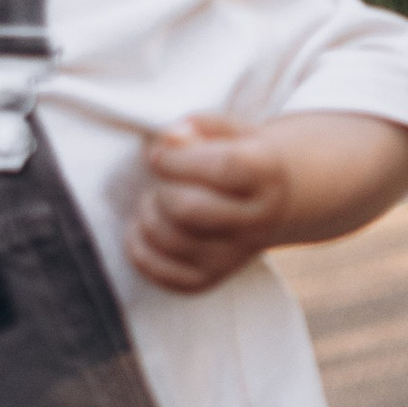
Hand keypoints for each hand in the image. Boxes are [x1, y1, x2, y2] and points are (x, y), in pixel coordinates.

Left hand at [127, 115, 294, 293]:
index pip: (221, 167)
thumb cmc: (239, 158)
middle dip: (162, 189)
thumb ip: (198, 127)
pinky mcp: (209, 279)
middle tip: (162, 181)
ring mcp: (234, 256)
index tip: (160, 153)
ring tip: (154, 200)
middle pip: (190, 209)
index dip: (178, 158)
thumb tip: (169, 139)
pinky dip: (139, 249)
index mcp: (266, 175)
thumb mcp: (229, 132)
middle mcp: (257, 221)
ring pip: (172, 241)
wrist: (268, 203)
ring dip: (148, 215)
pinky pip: (163, 274)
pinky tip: (142, 228)